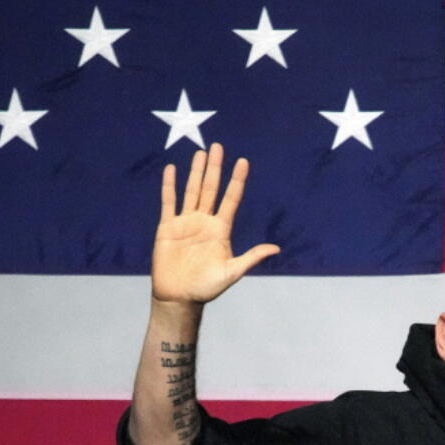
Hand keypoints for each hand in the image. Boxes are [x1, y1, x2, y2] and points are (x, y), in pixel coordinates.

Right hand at [152, 142, 279, 304]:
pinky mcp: (168, 228)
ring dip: (196, 172)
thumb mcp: (232, 272)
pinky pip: (169, 202)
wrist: (179, 298)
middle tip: (218, 146)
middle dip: (215, 168)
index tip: (243, 162)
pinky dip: (169, 186)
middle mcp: (204, 222)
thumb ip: (251, 258)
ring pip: (192, 191)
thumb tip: (276, 249)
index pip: (231, 199)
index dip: (237, 180)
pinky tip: (172, 169)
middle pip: (211, 189)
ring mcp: (186, 223)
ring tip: (201, 152)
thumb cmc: (206, 288)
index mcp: (221, 230)